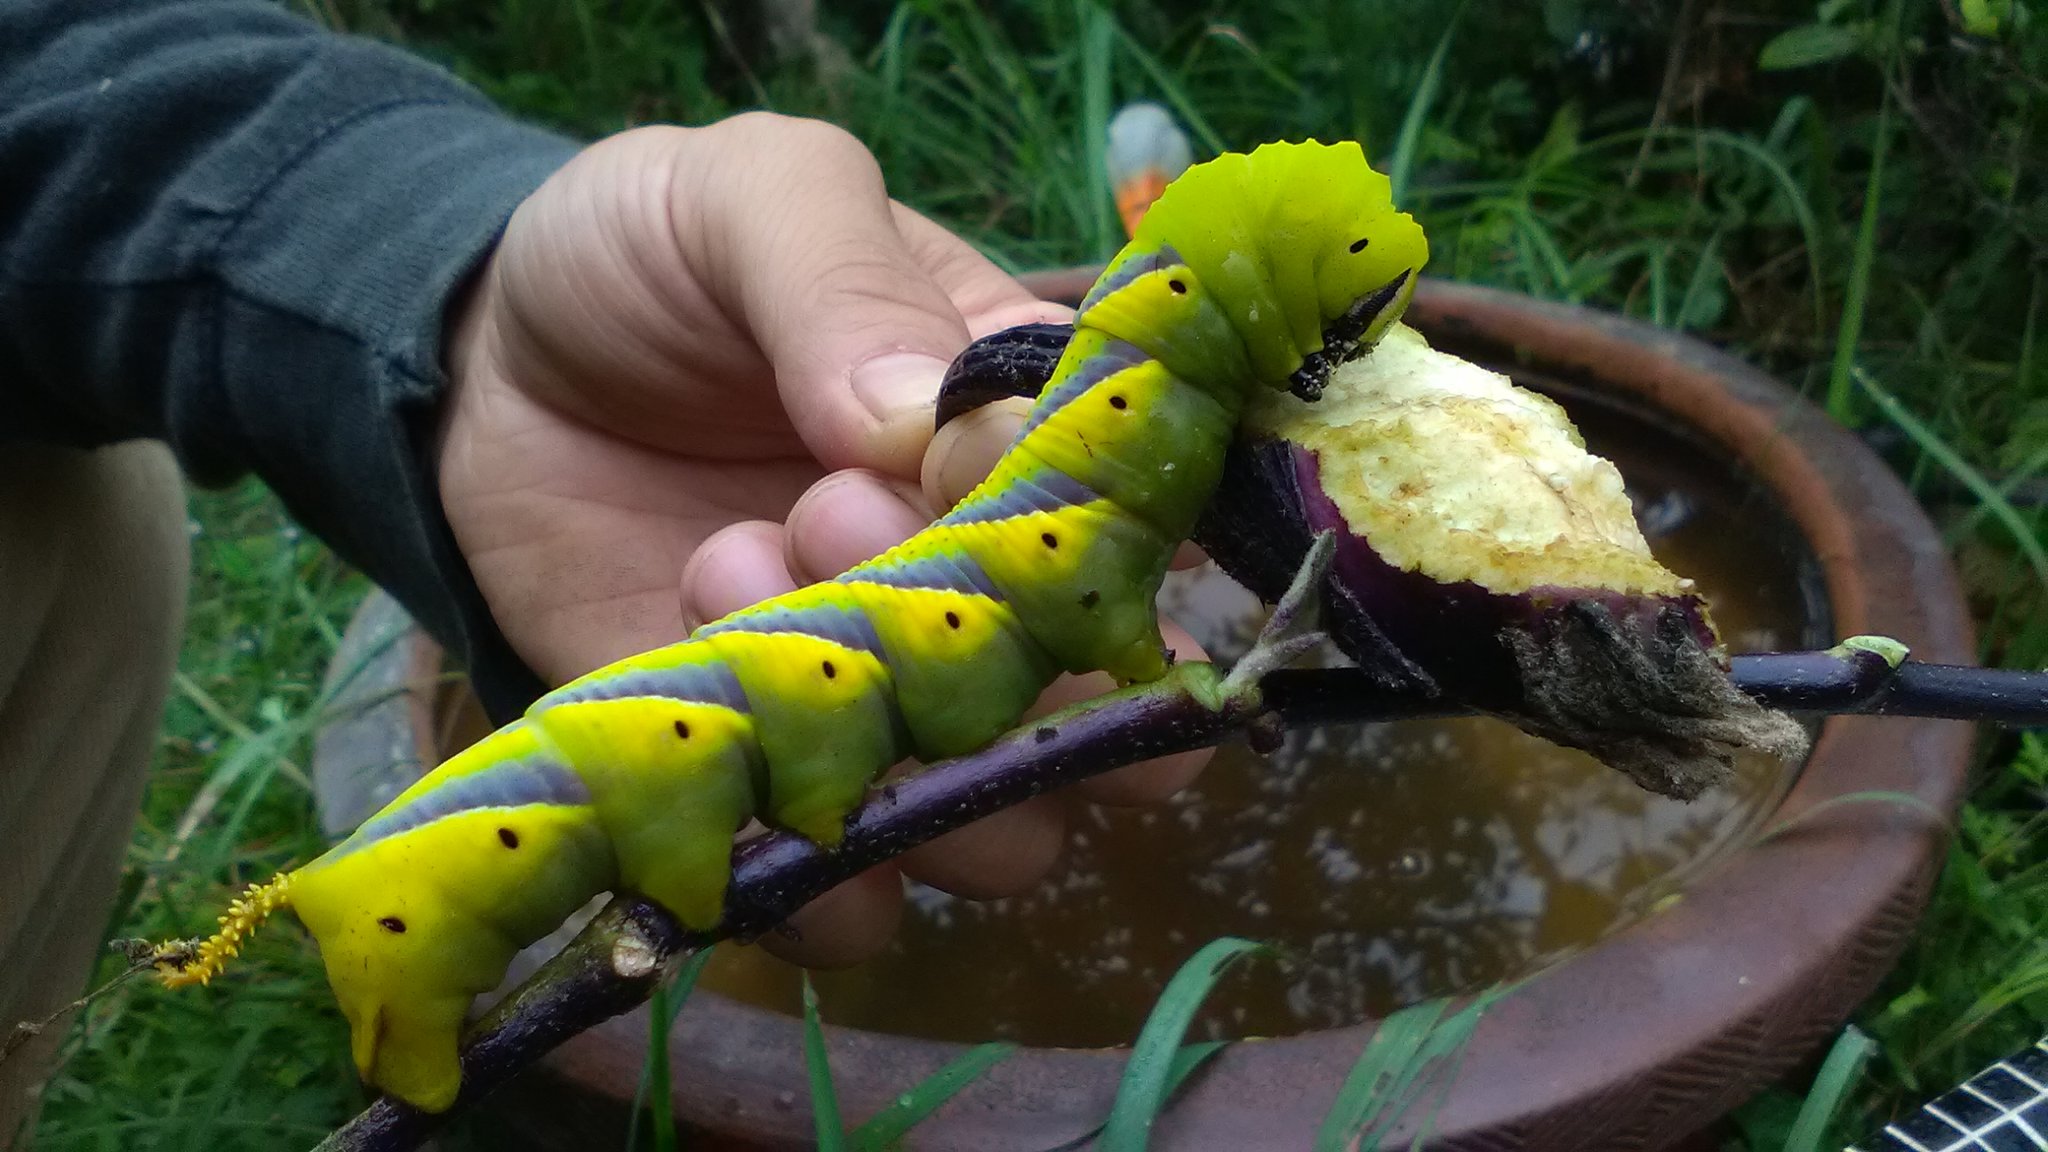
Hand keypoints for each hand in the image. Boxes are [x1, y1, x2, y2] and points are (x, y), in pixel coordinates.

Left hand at [439, 113, 1207, 966]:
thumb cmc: (650, 253)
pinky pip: (844, 901)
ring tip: (730, 571)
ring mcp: (880, 704)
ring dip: (891, 759)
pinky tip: (708, 733)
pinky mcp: (763, 785)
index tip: (926, 472)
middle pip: (1097, 722)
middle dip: (993, 676)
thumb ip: (840, 280)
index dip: (1065, 539)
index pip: (1131, 540)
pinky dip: (805, 874)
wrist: (481, 354)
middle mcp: (977, 593)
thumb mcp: (752, 195)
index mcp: (1017, 443)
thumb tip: (917, 423)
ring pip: (991, 833)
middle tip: (827, 520)